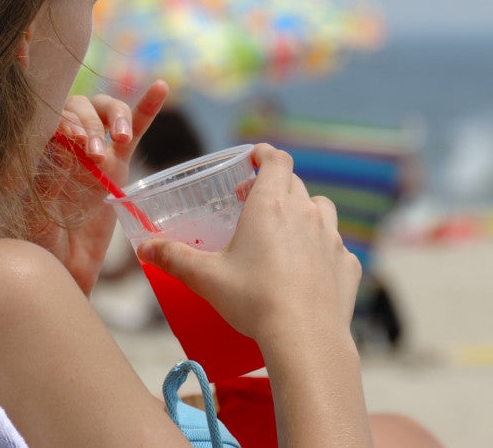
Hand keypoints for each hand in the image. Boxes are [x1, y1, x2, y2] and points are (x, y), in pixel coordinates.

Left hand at [31, 81, 169, 294]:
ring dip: (115, 118)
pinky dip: (146, 108)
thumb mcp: (35, 216)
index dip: (66, 120)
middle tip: (92, 152)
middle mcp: (66, 145)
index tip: (72, 140)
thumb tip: (62, 148)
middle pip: (80, 108)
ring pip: (106, 113)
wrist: (63, 271)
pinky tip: (160, 87)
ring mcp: (93, 153)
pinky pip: (134, 131)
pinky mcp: (117, 166)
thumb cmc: (39, 246)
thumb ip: (47, 184)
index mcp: (40, 151)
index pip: (54, 116)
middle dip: (89, 124)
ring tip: (120, 138)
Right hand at [137, 143, 361, 342]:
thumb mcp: (205, 277)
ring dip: (303, 211)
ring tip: (284, 231)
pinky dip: (321, 248)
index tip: (254, 158)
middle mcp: (305, 213)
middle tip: (252, 203)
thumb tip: (146, 248)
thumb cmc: (253, 300)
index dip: (265, 154)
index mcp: (270, 205)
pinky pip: (336, 245)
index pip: (276, 160)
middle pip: (294, 183)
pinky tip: (308, 266)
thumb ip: (173, 257)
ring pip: (321, 209)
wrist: (305, 337)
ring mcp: (331, 238)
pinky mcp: (346, 265)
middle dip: (274, 185)